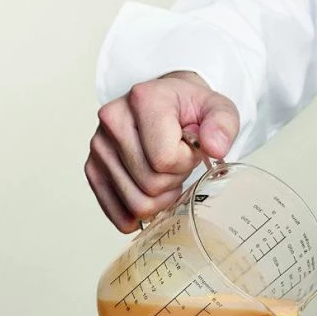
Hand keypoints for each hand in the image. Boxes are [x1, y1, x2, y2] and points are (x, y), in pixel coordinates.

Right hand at [85, 71, 239, 231]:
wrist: (167, 103)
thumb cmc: (191, 109)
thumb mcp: (218, 109)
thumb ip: (223, 125)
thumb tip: (215, 147)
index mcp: (143, 100)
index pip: (165, 159)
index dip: (186, 162)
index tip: (189, 148)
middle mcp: (113, 119)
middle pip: (150, 184)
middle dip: (173, 181)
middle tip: (178, 162)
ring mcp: (99, 146)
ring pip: (136, 203)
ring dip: (159, 197)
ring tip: (164, 173)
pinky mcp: (93, 167)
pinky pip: (115, 211)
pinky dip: (137, 215)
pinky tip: (151, 200)